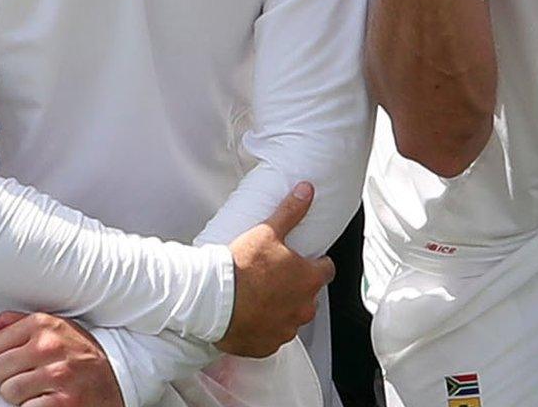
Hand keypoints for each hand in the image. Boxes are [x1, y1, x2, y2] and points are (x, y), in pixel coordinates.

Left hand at [0, 312, 122, 405]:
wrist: (117, 382)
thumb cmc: (81, 357)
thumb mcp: (55, 330)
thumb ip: (16, 324)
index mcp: (45, 324)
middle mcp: (51, 345)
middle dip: (7, 381)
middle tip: (27, 381)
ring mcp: (58, 373)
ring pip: (9, 391)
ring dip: (21, 397)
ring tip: (40, 390)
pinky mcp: (62, 402)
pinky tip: (48, 401)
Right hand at [220, 183, 333, 357]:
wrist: (211, 300)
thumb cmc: (240, 268)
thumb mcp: (267, 232)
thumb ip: (291, 212)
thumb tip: (306, 191)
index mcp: (309, 280)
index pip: (326, 270)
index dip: (315, 264)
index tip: (303, 261)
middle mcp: (303, 308)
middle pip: (310, 296)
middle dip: (298, 289)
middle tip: (276, 279)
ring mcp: (286, 329)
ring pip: (292, 318)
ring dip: (283, 310)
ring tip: (261, 298)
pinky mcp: (267, 346)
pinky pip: (273, 337)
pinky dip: (266, 329)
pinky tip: (252, 317)